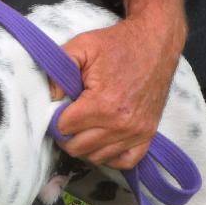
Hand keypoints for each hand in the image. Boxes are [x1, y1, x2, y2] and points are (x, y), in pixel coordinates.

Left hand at [50, 12, 184, 169]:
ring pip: (97, 157)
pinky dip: (110, 155)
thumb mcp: (82, 47)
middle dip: (68, 134)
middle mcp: (121, 124)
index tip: (61, 107)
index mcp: (102, 104)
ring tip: (85, 126)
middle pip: (77, 147)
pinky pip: (124, 161)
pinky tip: (103, 140)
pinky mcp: (148, 134)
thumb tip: (50, 98)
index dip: (56, 118)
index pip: (64, 127)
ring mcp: (136, 132)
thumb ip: (58, 71)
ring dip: (86, 145)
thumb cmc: (117, 44)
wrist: (156, 42)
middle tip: (70, 118)